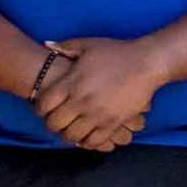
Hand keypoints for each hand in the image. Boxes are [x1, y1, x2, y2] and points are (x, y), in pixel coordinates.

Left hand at [34, 36, 164, 151]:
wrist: (147, 63)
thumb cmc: (117, 52)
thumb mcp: (88, 44)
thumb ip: (65, 47)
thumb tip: (46, 45)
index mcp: (72, 83)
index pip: (44, 104)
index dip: (39, 109)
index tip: (43, 109)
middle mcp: (81, 102)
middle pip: (55, 124)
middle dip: (52, 124)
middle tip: (56, 121)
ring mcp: (98, 115)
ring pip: (72, 136)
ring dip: (68, 135)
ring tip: (71, 129)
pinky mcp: (113, 123)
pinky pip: (94, 141)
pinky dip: (87, 142)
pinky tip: (88, 135)